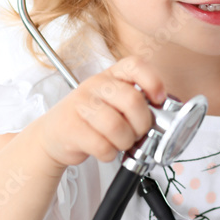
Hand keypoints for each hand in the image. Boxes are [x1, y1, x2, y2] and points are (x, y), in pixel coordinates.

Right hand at [36, 55, 164, 169]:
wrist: (54, 135)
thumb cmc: (91, 119)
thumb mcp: (113, 102)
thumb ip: (137, 103)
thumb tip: (166, 115)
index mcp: (111, 75)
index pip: (135, 65)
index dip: (153, 81)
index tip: (159, 100)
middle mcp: (95, 85)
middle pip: (132, 100)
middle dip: (142, 123)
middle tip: (138, 132)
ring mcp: (81, 104)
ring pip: (117, 126)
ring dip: (125, 141)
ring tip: (120, 142)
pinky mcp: (71, 128)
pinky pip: (102, 146)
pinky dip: (109, 154)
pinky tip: (105, 150)